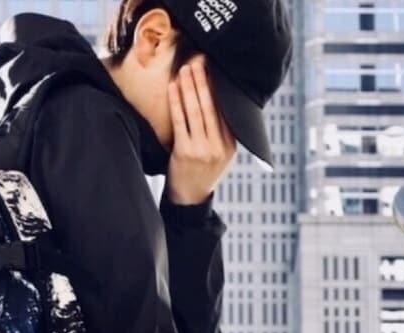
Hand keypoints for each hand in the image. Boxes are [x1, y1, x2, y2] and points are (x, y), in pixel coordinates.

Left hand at [165, 53, 237, 205]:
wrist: (190, 200)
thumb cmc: (201, 172)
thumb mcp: (219, 154)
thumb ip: (220, 132)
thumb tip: (216, 99)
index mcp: (231, 145)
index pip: (224, 109)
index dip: (216, 86)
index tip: (210, 68)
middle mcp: (219, 146)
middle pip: (211, 106)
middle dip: (203, 80)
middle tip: (197, 60)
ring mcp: (202, 150)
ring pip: (196, 110)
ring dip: (189, 86)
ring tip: (184, 69)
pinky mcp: (185, 152)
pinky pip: (180, 120)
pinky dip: (176, 101)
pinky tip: (173, 87)